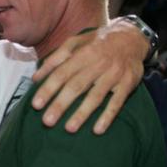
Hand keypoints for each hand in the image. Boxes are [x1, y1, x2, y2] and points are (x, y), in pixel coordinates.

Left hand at [31, 18, 147, 133]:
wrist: (132, 37)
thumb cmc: (97, 42)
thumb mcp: (75, 42)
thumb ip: (55, 59)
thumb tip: (35, 78)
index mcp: (83, 54)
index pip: (62, 73)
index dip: (48, 89)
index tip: (36, 104)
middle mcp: (98, 64)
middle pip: (76, 86)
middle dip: (61, 104)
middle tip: (47, 121)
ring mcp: (114, 74)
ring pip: (96, 96)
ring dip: (82, 113)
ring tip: (69, 129)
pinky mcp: (127, 83)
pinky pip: (117, 102)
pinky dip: (108, 116)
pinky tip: (98, 130)